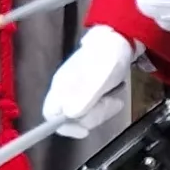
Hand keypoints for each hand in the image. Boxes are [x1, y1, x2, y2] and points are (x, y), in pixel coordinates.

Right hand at [39, 25, 138, 143]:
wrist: (119, 39)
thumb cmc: (108, 58)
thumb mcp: (98, 79)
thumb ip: (84, 97)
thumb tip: (69, 115)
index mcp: (62, 86)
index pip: (50, 115)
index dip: (64, 127)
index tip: (85, 130)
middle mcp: (65, 89)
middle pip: (70, 118)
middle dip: (93, 116)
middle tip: (111, 104)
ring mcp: (76, 89)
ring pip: (84, 114)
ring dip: (102, 111)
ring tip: (115, 98)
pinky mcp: (87, 89)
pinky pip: (93, 107)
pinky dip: (105, 105)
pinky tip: (115, 97)